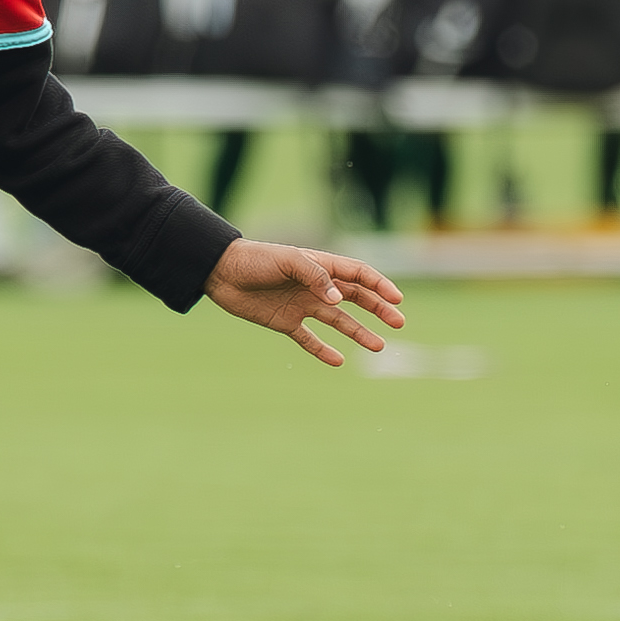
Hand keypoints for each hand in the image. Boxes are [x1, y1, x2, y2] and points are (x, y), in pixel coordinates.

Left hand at [202, 238, 407, 365]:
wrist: (221, 272)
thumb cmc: (255, 259)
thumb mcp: (288, 261)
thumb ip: (316, 276)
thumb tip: (340, 299)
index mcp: (320, 265)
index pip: (358, 274)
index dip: (379, 285)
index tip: (397, 299)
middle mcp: (315, 286)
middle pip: (355, 298)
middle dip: (378, 309)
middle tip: (398, 323)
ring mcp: (302, 304)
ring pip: (338, 320)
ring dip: (358, 332)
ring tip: (378, 346)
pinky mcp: (285, 322)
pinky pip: (309, 339)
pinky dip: (323, 350)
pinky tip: (338, 361)